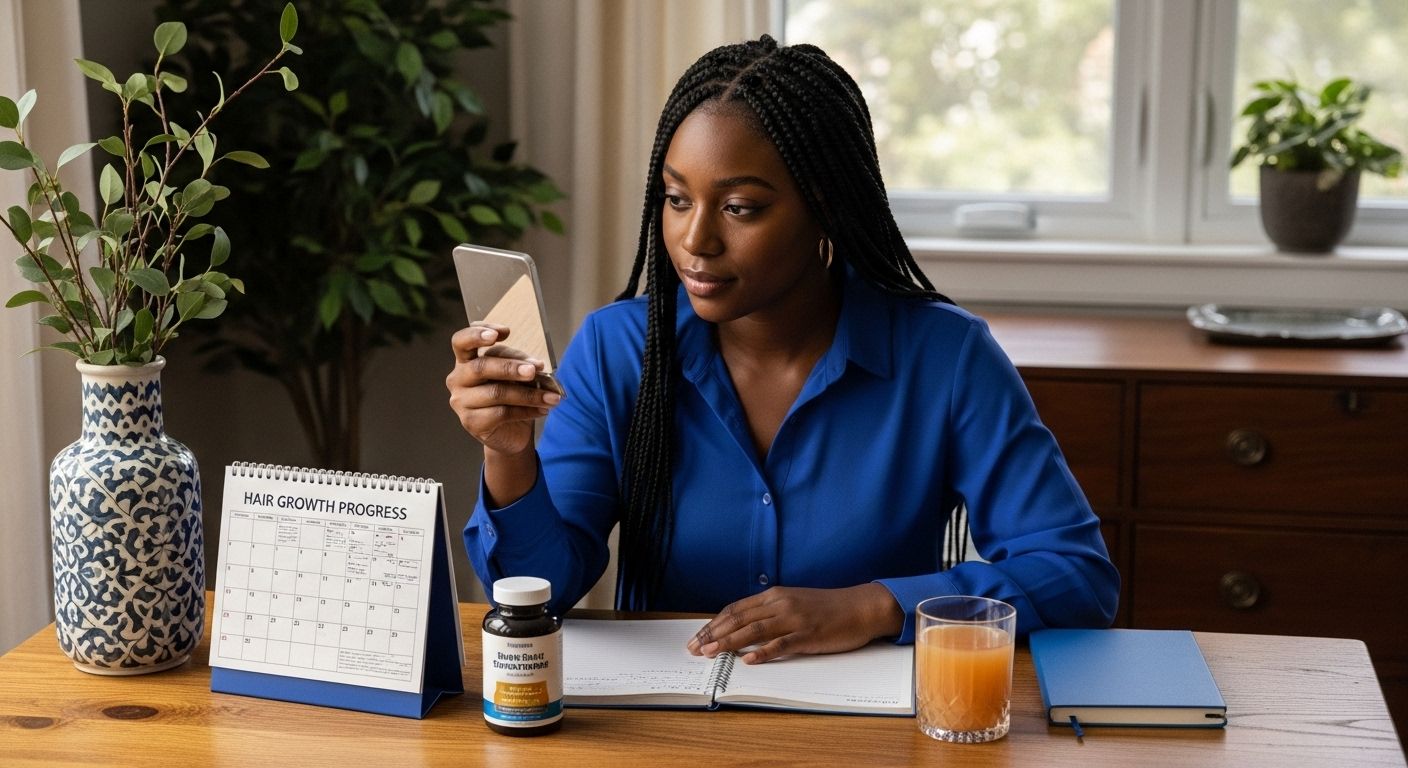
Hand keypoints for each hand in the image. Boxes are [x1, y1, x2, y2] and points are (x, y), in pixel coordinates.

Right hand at [446, 322, 560, 457]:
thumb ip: (520, 364)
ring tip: (552, 396)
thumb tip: (536, 365)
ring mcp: (461, 402)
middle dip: (511, 367)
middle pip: (481, 367)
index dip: (477, 334)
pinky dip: (527, 410)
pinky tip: (543, 409)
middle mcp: (458, 379)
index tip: (504, 332)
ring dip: (529, 393)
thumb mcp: (516, 375)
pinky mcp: (472, 423)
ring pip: (496, 393)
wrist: (510, 433)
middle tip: (535, 369)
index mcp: (465, 361)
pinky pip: (502, 413)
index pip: (461, 341)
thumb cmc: (511, 397)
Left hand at [686, 583, 903, 663]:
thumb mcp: (793, 602)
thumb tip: (743, 628)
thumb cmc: (827, 607)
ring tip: (710, 653)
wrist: (860, 607)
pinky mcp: (808, 634)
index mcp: (774, 595)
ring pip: (754, 630)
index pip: (735, 609)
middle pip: (738, 619)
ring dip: (729, 642)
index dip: (713, 623)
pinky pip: (781, 644)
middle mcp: (780, 604)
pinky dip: (763, 652)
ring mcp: (794, 619)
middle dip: (713, 634)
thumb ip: (769, 612)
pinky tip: (749, 661)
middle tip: (695, 649)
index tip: (697, 637)